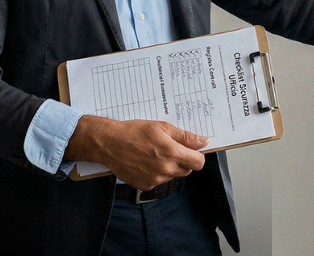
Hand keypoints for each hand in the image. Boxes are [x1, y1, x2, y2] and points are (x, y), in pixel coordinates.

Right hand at [65, 116, 208, 189]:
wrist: (109, 143)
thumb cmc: (134, 132)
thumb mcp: (162, 127)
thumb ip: (185, 136)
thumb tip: (203, 141)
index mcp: (172, 153)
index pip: (198, 163)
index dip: (197, 155)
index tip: (191, 150)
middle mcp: (165, 170)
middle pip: (187, 170)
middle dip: (183, 160)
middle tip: (169, 148)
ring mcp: (155, 180)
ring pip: (172, 175)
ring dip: (169, 167)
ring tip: (154, 153)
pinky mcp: (145, 186)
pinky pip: (159, 181)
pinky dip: (156, 173)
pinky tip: (146, 162)